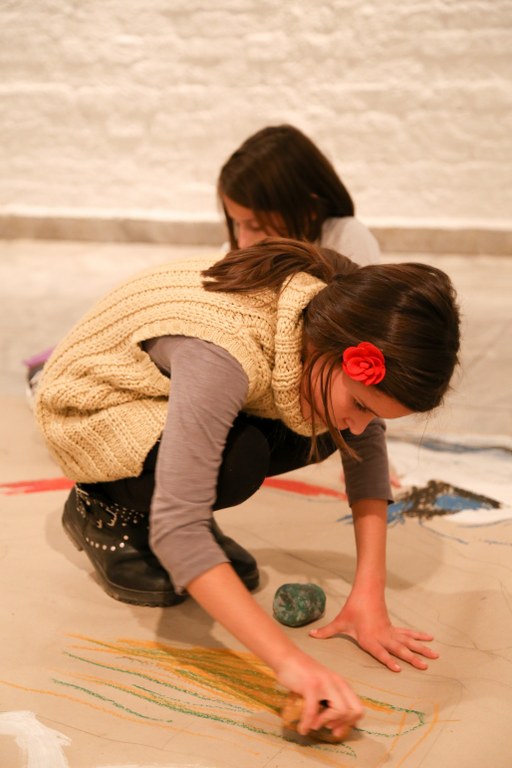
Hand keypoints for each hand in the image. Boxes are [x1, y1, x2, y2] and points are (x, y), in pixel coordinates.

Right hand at [276, 650, 363, 737]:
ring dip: (326, 722)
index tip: (338, 729)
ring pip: (339, 710)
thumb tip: (334, 723)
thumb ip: (330, 698)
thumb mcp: (323, 684)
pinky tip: (302, 728)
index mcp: (341, 683)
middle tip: (330, 729)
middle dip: (342, 724)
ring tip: (314, 725)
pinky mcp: (311, 686)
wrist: (286, 657)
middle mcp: (337, 682)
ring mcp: (325, 683)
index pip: (358, 707)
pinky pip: (313, 711)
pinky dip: (307, 723)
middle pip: (353, 710)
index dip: (351, 722)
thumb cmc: (302, 673)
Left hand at [309, 592, 438, 672]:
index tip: (398, 668)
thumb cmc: (353, 609)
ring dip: (421, 648)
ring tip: (435, 655)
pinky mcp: (393, 628)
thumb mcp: (340, 621)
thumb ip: (326, 631)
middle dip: (412, 657)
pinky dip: (419, 636)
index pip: (379, 652)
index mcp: (369, 638)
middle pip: (399, 648)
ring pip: (408, 641)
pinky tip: (430, 639)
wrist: (366, 591)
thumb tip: (310, 635)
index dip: (388, 660)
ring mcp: (390, 632)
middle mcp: (382, 636)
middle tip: (424, 665)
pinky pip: (408, 633)